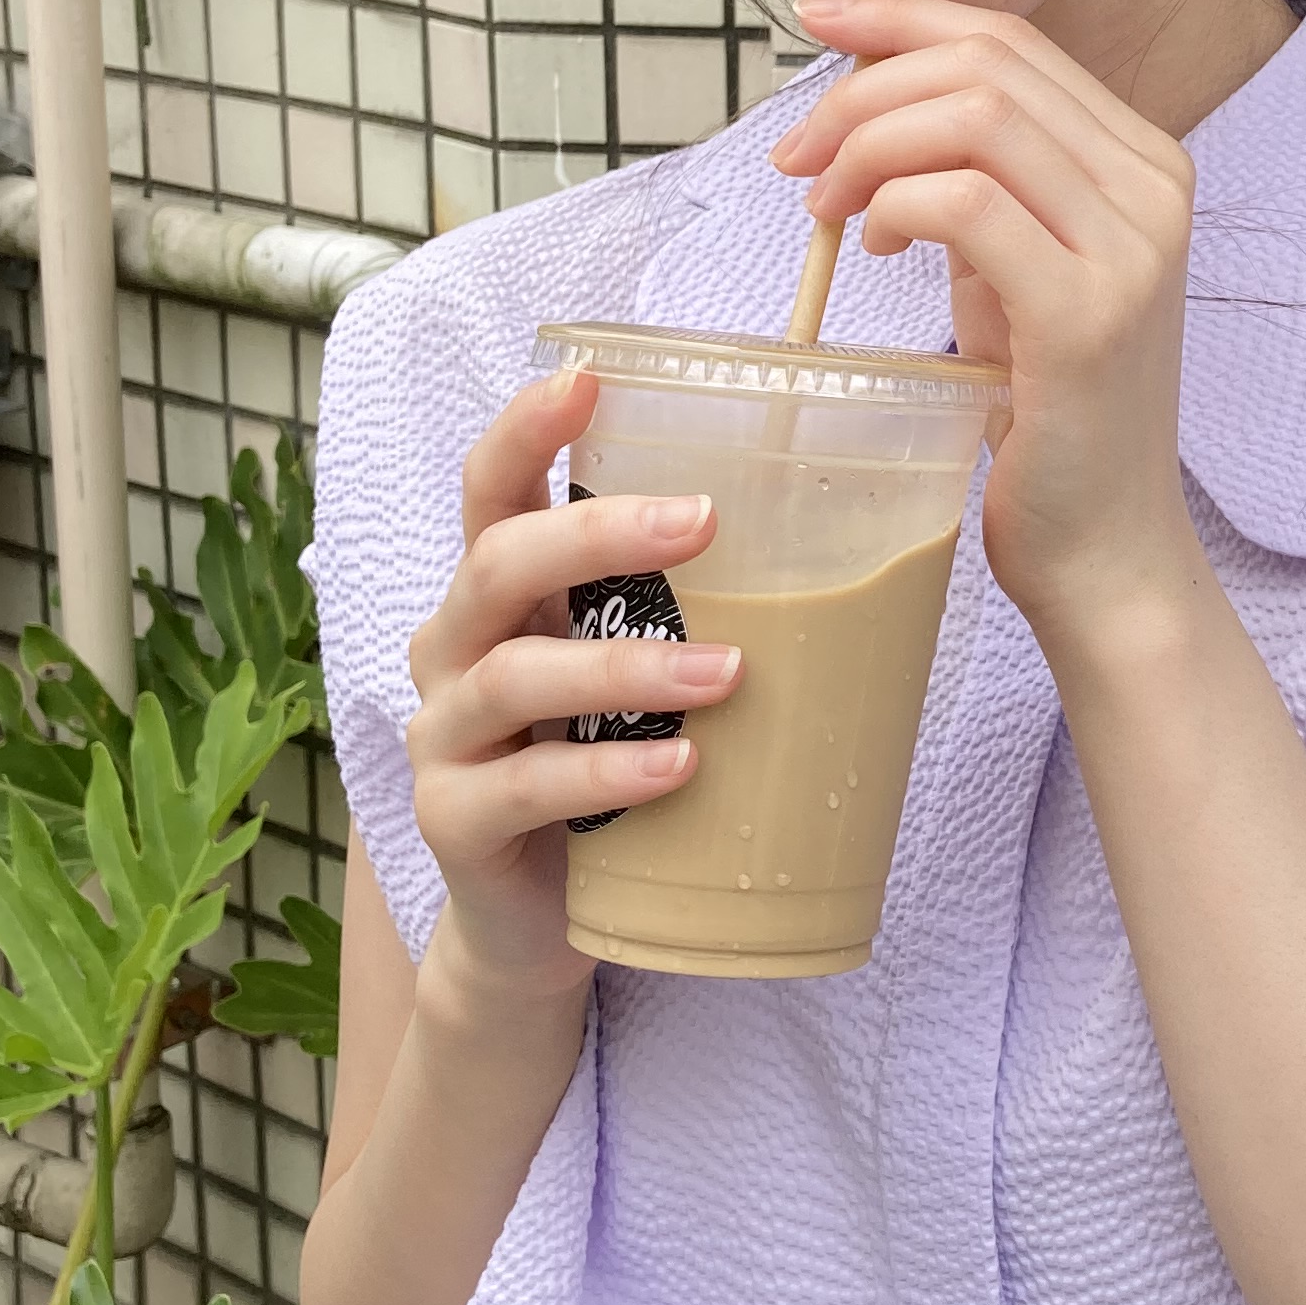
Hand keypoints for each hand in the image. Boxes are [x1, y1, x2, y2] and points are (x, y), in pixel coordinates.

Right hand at [400, 368, 739, 1008]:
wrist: (542, 926)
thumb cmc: (612, 776)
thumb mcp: (639, 680)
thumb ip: (694, 613)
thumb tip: (861, 536)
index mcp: (501, 596)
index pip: (489, 489)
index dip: (525, 429)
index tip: (588, 378)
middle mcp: (455, 649)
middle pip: (497, 561)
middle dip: (600, 533)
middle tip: (708, 520)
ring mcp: (444, 738)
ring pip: (513, 675)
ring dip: (626, 666)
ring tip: (728, 673)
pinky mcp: (452, 823)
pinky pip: (525, 787)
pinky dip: (607, 773)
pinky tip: (680, 767)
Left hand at [773, 0, 1201, 639]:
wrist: (1104, 547)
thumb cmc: (1050, 415)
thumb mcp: (1016, 270)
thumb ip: (981, 183)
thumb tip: (876, 105)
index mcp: (1143, 162)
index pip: (1014, 41)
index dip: (902, 18)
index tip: (815, 26)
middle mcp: (1154, 186)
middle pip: (989, 64)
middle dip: (866, 89)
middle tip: (795, 154)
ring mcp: (1132, 248)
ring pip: (974, 118)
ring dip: (869, 146)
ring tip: (825, 207)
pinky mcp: (1089, 313)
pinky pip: (966, 205)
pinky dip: (894, 206)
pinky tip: (871, 247)